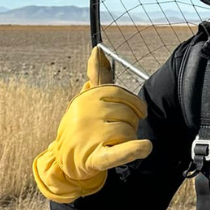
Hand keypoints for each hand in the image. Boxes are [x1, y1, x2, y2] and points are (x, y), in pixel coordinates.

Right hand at [32, 47, 152, 202]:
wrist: (65, 160)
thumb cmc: (82, 125)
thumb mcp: (88, 99)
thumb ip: (97, 75)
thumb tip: (98, 49)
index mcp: (88, 98)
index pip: (121, 95)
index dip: (134, 105)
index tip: (137, 113)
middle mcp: (87, 114)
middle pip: (128, 115)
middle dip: (128, 124)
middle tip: (115, 132)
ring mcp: (90, 136)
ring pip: (128, 132)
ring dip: (127, 139)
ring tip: (111, 143)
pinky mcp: (95, 158)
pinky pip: (119, 151)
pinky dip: (134, 150)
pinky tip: (144, 147)